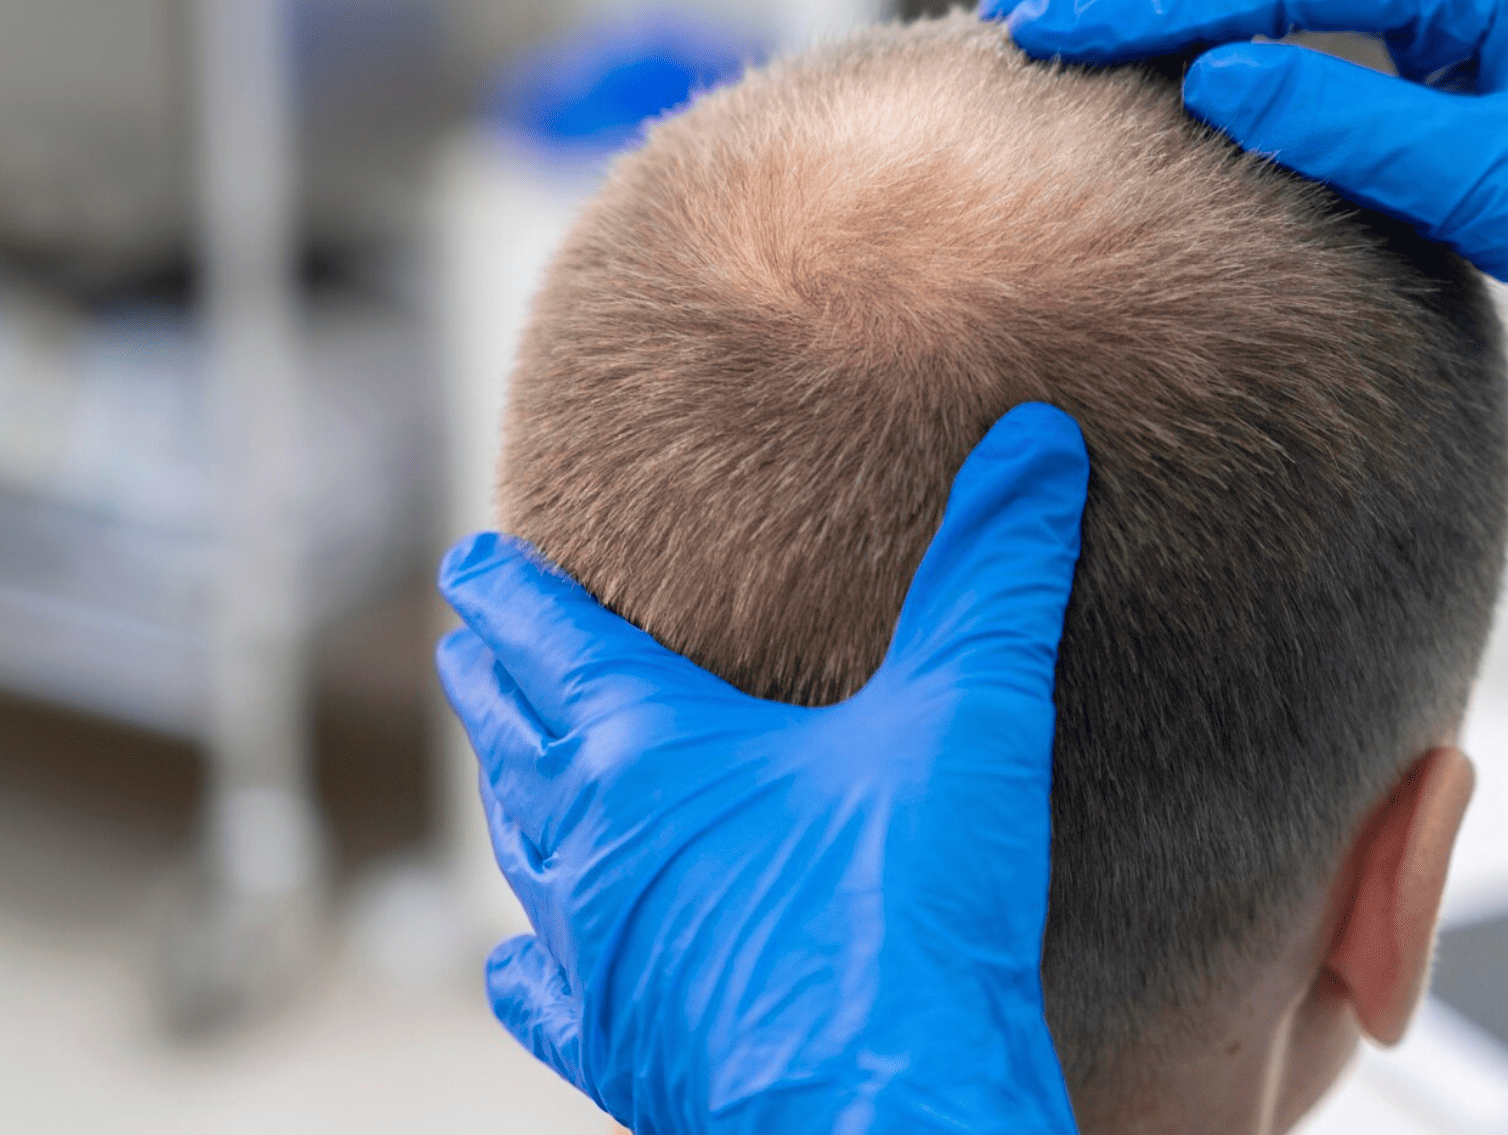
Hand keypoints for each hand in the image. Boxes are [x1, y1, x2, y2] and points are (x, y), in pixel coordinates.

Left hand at [435, 404, 1089, 1134]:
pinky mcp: (623, 1053)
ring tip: (509, 765)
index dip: (510, 594)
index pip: (550, 642)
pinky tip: (518, 960)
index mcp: (645, 755)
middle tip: (472, 646)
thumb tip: (1035, 440)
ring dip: (513, 798)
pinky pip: (547, 994)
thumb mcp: (968, 716)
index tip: (474, 562)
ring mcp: (597, 960)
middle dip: (498, 684)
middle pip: (516, 741)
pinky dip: (529, 961)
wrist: (892, 1116)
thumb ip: (995, 571)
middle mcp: (590, 852)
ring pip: (524, 856)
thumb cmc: (912, 916)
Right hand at [984, 0, 1507, 589]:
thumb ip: (1357, 122)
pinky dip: (1246, 51)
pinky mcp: (1464, 94)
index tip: (1053, 13)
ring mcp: (1470, 29)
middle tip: (1030, 2)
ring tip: (1075, 21)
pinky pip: (1330, 44)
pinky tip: (1180, 75)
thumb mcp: (1501, 183)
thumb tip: (1213, 78)